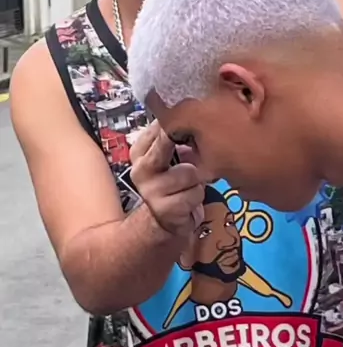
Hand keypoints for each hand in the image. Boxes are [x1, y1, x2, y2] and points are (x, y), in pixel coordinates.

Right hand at [130, 121, 204, 240]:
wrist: (164, 221)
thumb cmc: (173, 184)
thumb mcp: (173, 159)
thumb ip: (180, 141)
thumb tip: (199, 125)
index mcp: (139, 151)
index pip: (161, 126)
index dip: (182, 127)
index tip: (191, 131)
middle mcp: (140, 169)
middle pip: (170, 143)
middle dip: (186, 147)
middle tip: (193, 155)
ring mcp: (150, 190)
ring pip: (190, 172)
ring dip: (197, 180)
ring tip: (190, 186)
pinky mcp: (163, 209)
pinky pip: (194, 193)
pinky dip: (197, 196)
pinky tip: (188, 201)